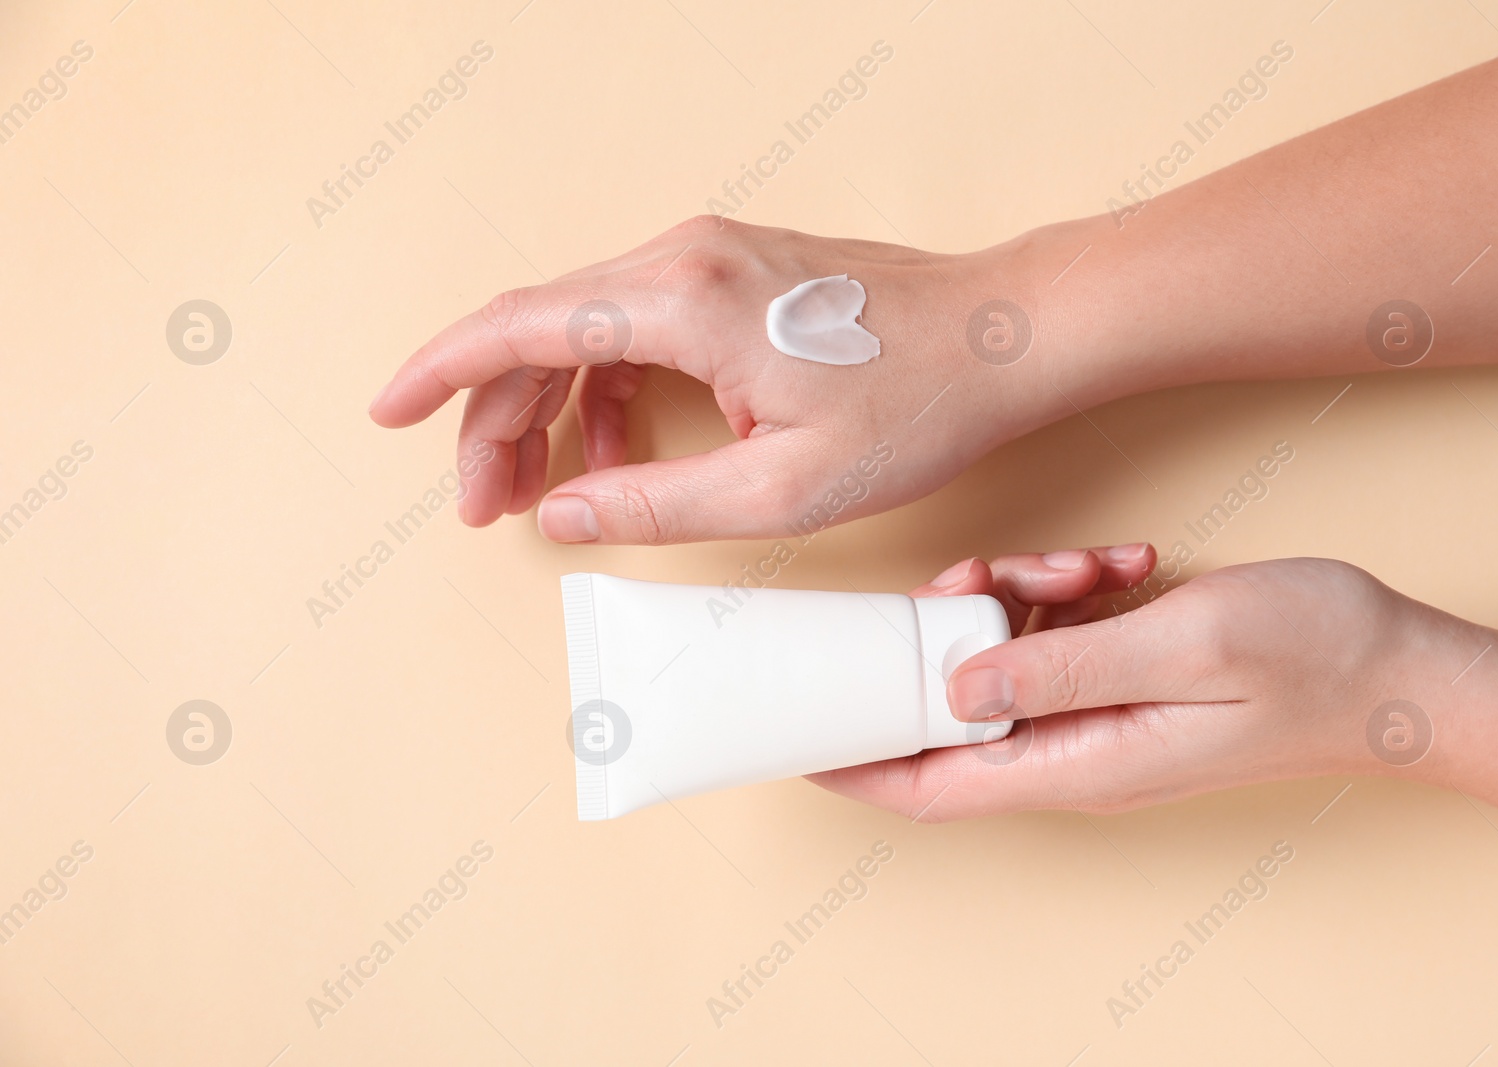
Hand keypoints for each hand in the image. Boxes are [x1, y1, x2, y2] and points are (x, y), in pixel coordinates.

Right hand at [368, 215, 1074, 543]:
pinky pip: (640, 321)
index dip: (439, 375)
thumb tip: (560, 516)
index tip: (385, 414)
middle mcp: (683, 256)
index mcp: (681, 299)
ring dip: (553, 405)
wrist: (1008, 339)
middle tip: (483, 508)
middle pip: (541, 330)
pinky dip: (612, 385)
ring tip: (545, 491)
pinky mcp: (739, 269)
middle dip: (496, 420)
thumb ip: (652, 505)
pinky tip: (623, 449)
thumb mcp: (780, 488)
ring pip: (587, 325)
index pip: (517, 326)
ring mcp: (712, 254)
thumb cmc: (917, 407)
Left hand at [809, 554, 1466, 821]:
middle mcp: (1078, 750)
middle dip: (939, 642)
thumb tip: (956, 688)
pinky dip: (1070, 590)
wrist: (1400, 665)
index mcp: (1079, 763)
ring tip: (1077, 564)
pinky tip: (1118, 564)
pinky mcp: (1126, 676)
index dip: (856, 766)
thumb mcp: (1179, 648)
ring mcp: (1102, 713)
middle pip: (954, 715)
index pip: (934, 787)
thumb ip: (1062, 668)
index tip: (798, 726)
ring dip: (1018, 598)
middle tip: (966, 578)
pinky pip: (1060, 635)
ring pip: (1005, 660)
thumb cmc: (1308, 659)